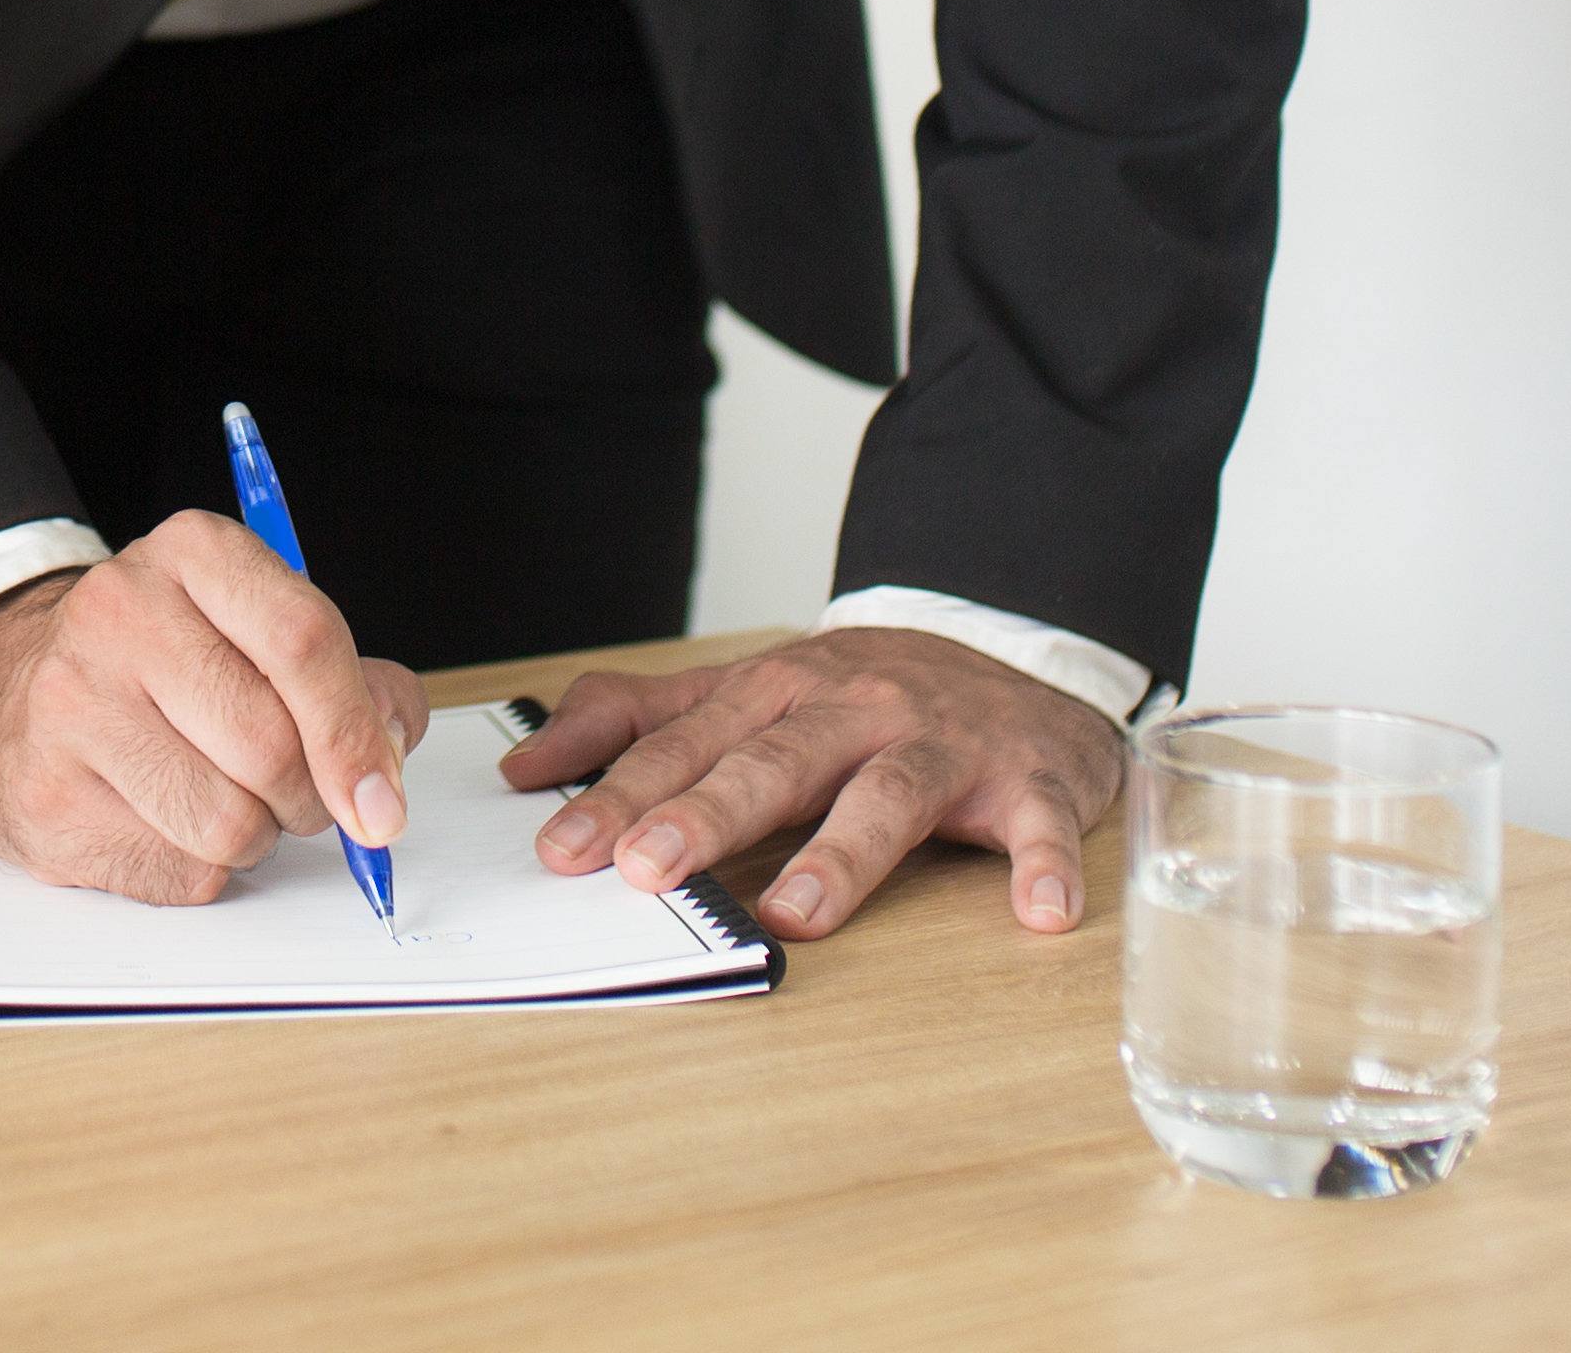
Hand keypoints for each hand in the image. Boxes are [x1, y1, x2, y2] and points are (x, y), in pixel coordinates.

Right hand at [0, 512, 430, 903]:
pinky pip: (177, 874)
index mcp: (190, 554)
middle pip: (270, 746)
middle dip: (308, 796)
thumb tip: (391, 745)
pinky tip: (162, 821)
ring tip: (221, 798)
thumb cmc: (153, 661)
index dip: (357, 734)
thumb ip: (345, 676)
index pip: (303, 642)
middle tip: (297, 794)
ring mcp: (70, 708)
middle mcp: (119, 616)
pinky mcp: (45, 798)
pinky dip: (196, 867)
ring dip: (254, 837)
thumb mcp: (250, 623)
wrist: (4, 687)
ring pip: (229, 825)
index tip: (382, 799)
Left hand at [508, 627, 1126, 938]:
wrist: (1011, 655)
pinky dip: (1041, 865)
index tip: (558, 847)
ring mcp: (942, 742)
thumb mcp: (746, 693)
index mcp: (776, 690)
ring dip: (843, 854)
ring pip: (887, 794)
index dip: (619, 794)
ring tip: (795, 913)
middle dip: (704, 814)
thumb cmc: (860, 696)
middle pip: (772, 762)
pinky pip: (1037, 823)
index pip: (684, 742)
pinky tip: (1037, 912)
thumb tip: (529, 766)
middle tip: (644, 869)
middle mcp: (852, 709)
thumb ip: (640, 722)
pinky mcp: (1027, 779)